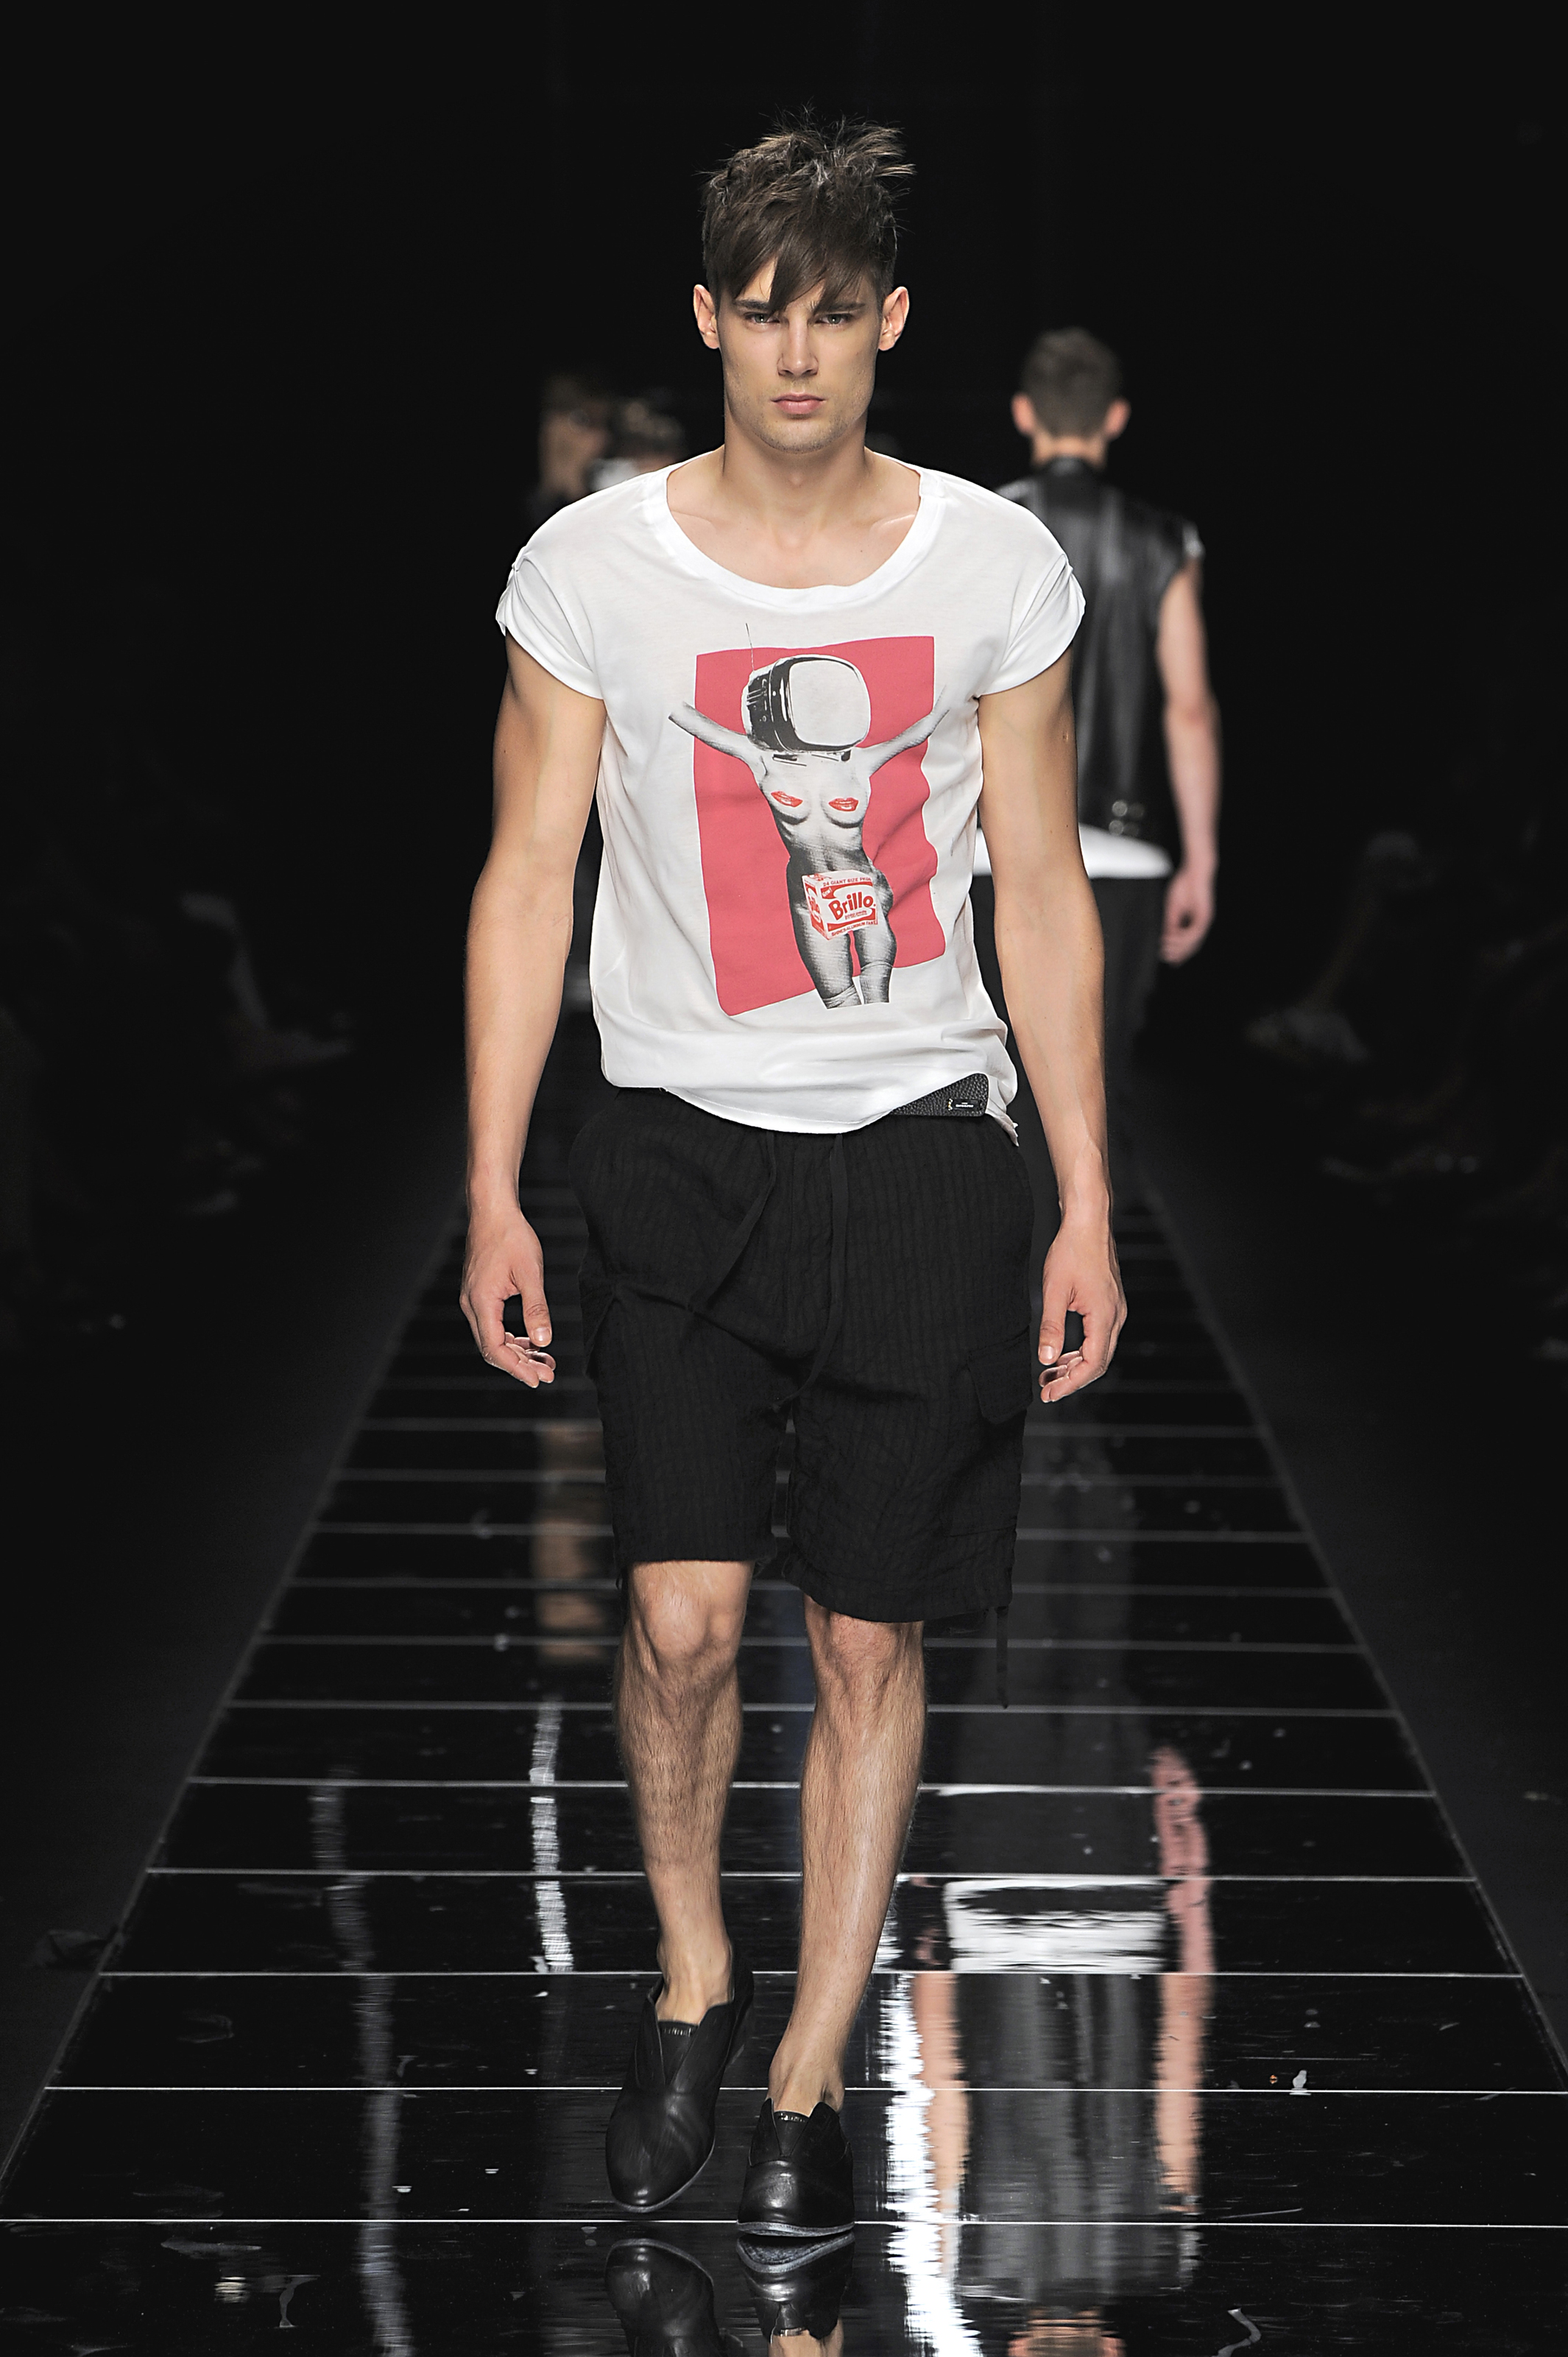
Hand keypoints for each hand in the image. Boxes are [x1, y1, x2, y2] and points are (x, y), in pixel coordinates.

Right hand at [459, 1208, 555, 1385]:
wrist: (493, 1210)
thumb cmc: (511, 1236)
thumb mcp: (530, 1272)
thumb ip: (536, 1308)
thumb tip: (543, 1342)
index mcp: (482, 1302)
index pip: (494, 1348)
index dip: (516, 1368)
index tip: (538, 1380)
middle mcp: (472, 1304)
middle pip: (492, 1348)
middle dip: (520, 1364)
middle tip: (548, 1375)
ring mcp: (473, 1300)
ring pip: (493, 1338)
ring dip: (518, 1352)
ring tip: (545, 1362)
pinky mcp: (480, 1294)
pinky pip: (493, 1325)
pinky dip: (511, 1337)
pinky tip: (530, 1342)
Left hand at [1037, 1215, 1125, 1403]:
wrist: (1088, 1223)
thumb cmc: (1072, 1250)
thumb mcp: (1054, 1290)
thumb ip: (1051, 1327)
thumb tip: (1046, 1359)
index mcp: (1104, 1316)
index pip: (1092, 1364)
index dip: (1071, 1383)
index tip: (1049, 1394)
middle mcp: (1115, 1316)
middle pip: (1098, 1362)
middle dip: (1072, 1379)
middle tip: (1046, 1390)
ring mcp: (1114, 1309)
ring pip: (1098, 1350)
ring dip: (1075, 1366)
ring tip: (1049, 1375)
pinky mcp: (1109, 1303)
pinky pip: (1098, 1336)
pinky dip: (1080, 1350)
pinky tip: (1063, 1353)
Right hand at [1161, 865, 1213, 962]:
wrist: (1194, 872)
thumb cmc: (1184, 886)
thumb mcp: (1173, 909)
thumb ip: (1171, 924)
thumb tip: (1167, 938)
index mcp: (1194, 921)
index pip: (1187, 942)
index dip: (1178, 952)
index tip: (1168, 959)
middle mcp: (1200, 924)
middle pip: (1191, 946)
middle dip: (1178, 954)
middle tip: (1166, 958)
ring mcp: (1204, 921)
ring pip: (1193, 942)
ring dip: (1179, 948)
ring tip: (1167, 950)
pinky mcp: (1205, 916)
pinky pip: (1195, 932)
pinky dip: (1184, 938)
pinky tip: (1174, 940)